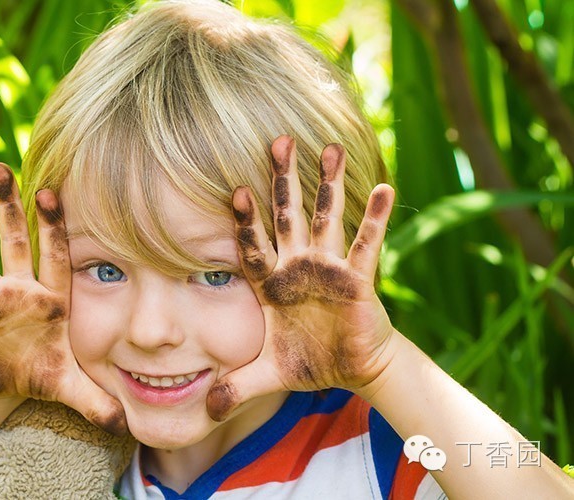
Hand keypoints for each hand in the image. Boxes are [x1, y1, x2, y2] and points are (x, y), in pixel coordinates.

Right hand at [0, 164, 126, 434]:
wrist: (8, 384)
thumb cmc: (42, 372)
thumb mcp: (69, 386)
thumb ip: (95, 400)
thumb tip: (124, 426)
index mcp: (51, 297)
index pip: (55, 255)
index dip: (53, 226)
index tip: (50, 193)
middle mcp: (19, 288)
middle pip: (15, 240)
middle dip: (8, 206)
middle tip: (0, 169)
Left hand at [207, 136, 398, 421]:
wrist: (353, 370)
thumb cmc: (310, 362)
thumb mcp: (267, 375)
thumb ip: (236, 386)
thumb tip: (204, 410)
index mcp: (273, 283)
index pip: (252, 246)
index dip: (245, 221)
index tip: (234, 190)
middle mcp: (299, 266)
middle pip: (287, 215)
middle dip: (282, 180)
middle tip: (278, 141)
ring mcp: (329, 268)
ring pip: (326, 217)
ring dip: (327, 184)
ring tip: (330, 147)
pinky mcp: (358, 278)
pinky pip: (366, 244)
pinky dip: (374, 217)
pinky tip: (382, 187)